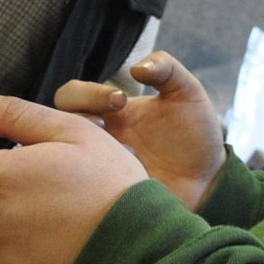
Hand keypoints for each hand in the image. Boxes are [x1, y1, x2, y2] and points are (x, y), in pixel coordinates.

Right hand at [56, 51, 226, 211]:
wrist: (209, 180)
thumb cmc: (195, 134)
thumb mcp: (188, 94)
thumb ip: (167, 69)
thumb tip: (137, 67)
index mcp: (108, 111)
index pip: (72, 95)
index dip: (87, 93)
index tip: (119, 100)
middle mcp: (95, 138)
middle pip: (54, 124)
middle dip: (76, 120)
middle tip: (104, 127)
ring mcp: (95, 168)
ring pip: (61, 158)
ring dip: (83, 152)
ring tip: (118, 155)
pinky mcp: (102, 196)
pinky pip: (79, 191)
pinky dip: (93, 183)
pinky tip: (120, 182)